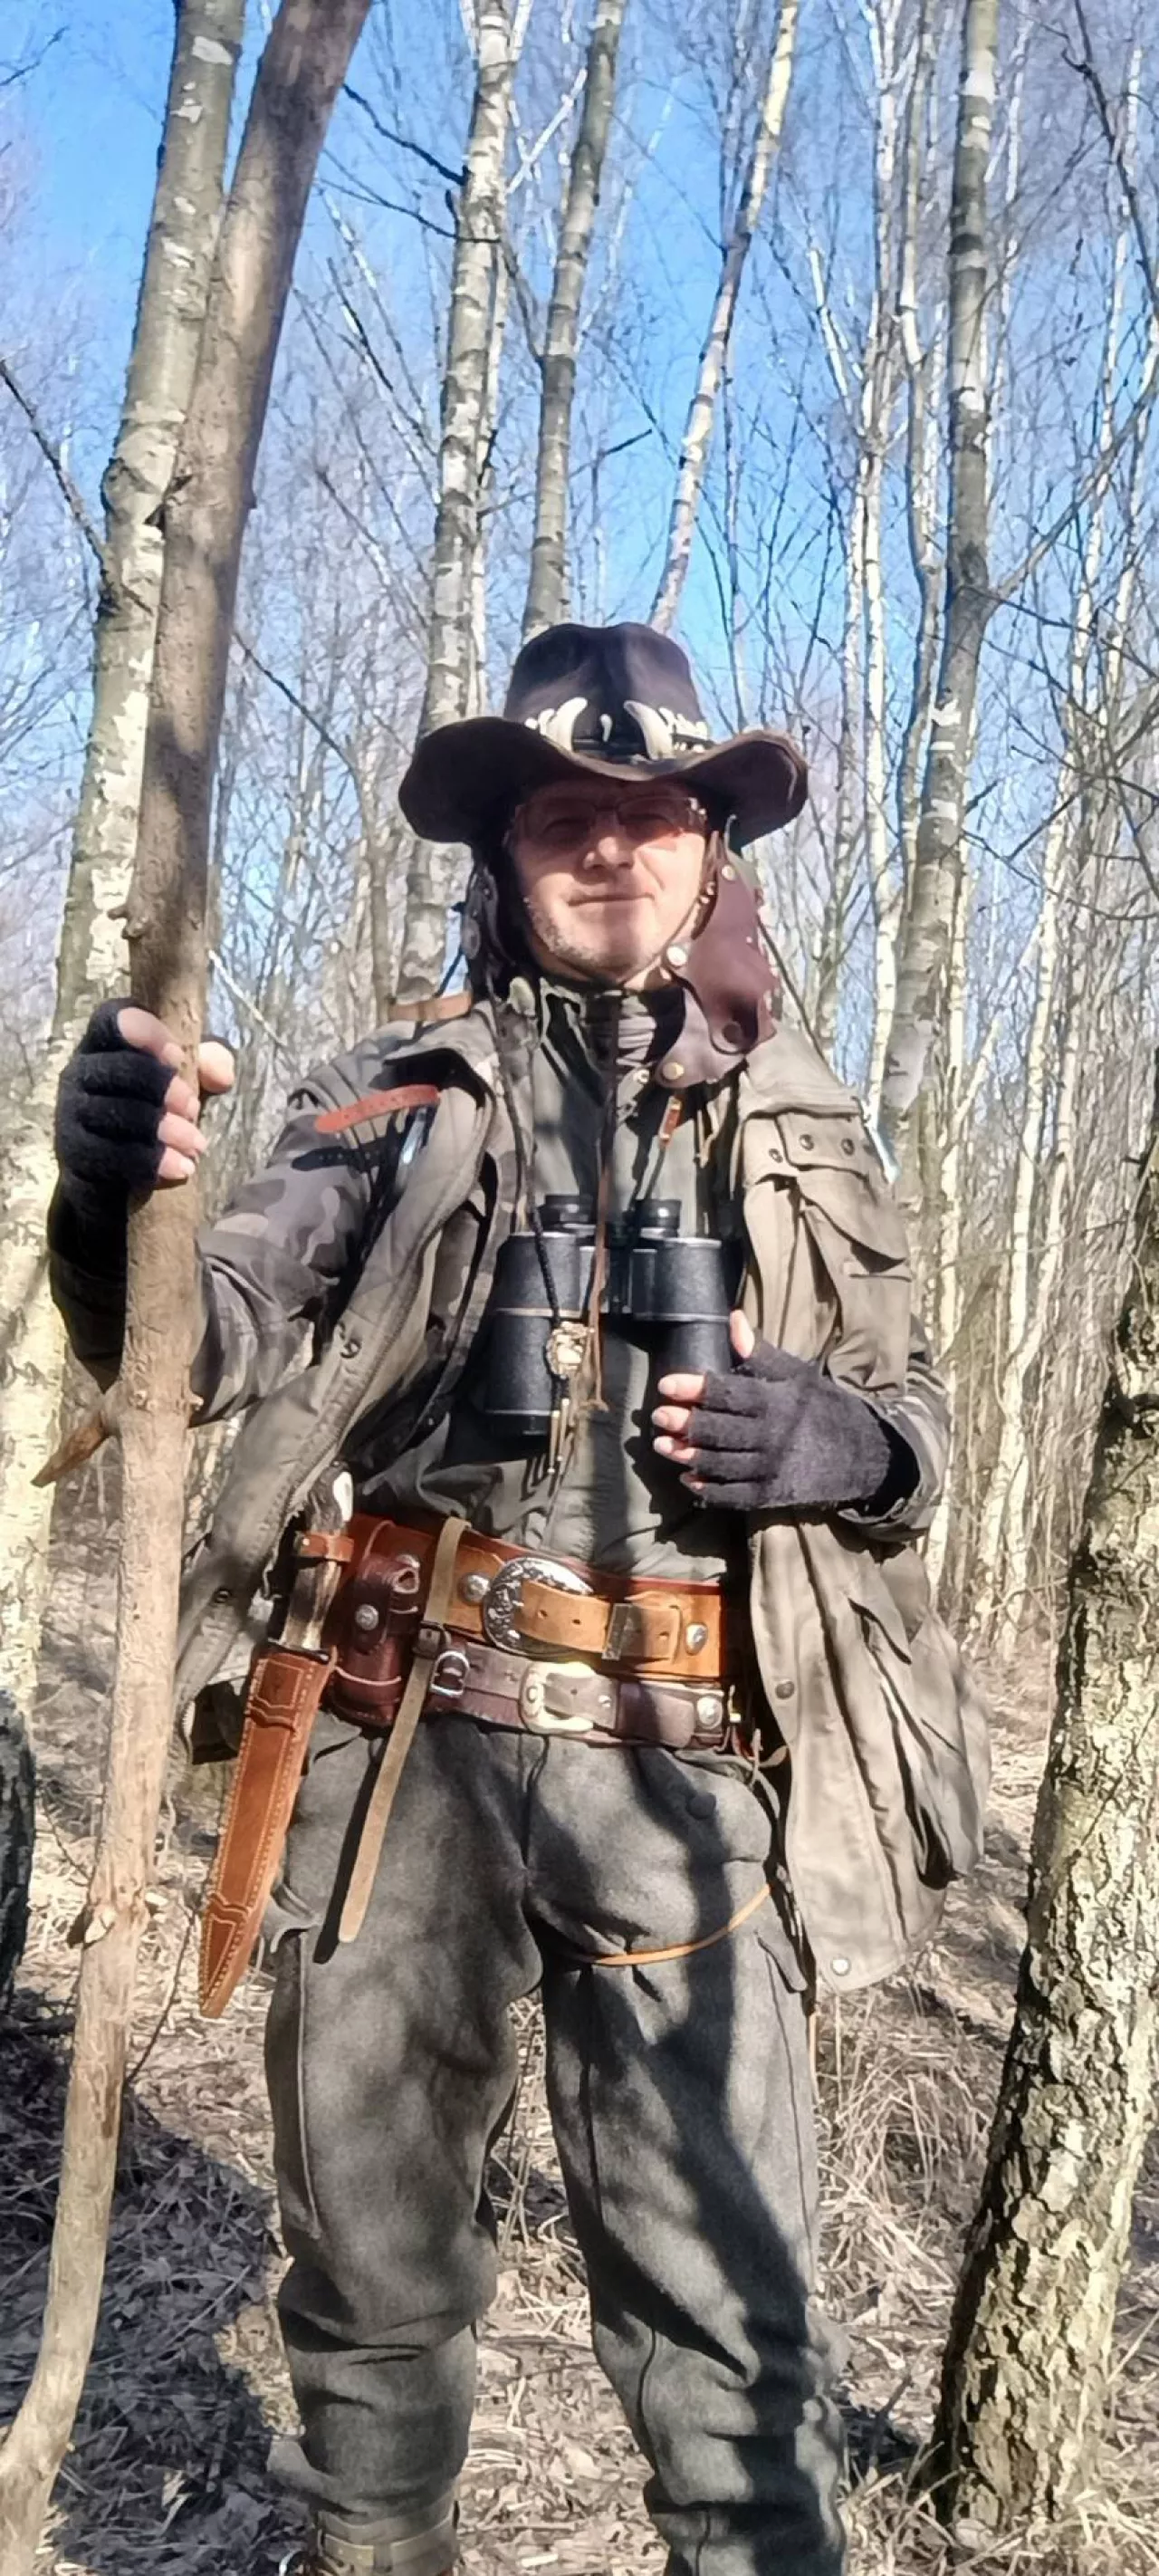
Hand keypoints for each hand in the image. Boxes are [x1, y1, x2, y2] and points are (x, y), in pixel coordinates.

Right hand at [55, 999, 234, 1194]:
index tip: (177, 1057)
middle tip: (193, 1108)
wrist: (124, 1163)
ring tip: (196, 1144)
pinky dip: (150, 1162)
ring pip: (115, 1114)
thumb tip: (221, 1077)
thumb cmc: (159, 1104)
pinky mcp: (74, 1152)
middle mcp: (80, 1072)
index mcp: (105, 1042)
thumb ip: (211, 1062)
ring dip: (164, 1130)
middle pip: (118, 1069)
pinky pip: (108, 1156)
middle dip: (163, 1088)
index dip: (146, 1033)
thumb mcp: (190, 1076)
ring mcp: (71, 1113)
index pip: (113, 1020)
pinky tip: (182, 1167)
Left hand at [652, 1310, 894, 1512]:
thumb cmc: (827, 1408)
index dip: (693, 1388)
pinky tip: (688, 1480)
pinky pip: (734, 1496)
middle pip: (717, 1430)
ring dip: (688, 1456)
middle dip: (684, 1423)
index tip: (665, 1384)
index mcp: (776, 1402)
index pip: (726, 1393)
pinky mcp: (773, 1495)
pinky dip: (709, 1490)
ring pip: (720, 1464)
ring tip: (663, 1446)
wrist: (867, 1455)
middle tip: (657, 1417)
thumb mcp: (800, 1375)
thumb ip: (762, 1354)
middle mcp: (771, 1437)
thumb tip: (733, 1320)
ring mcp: (771, 1469)